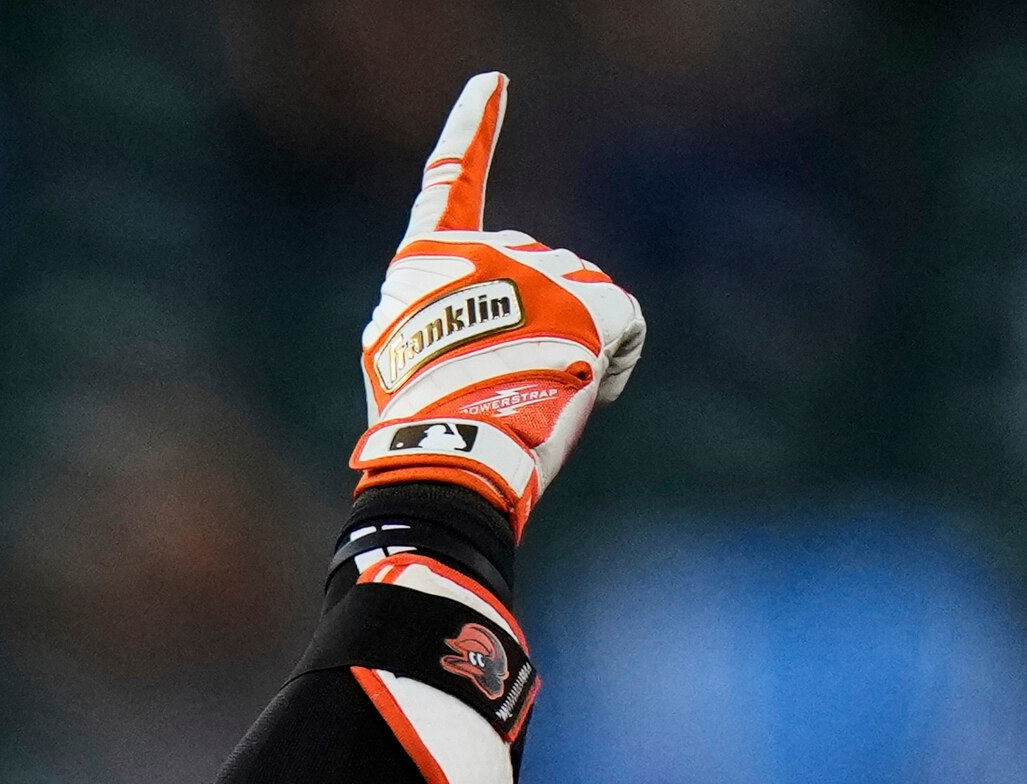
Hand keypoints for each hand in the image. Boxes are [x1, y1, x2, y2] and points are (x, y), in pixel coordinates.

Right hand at [349, 74, 644, 534]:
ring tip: (537, 397)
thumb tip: (509, 325)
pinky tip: (587, 393)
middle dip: (531, 320)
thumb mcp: (401, 360)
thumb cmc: (419, 427)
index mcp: (425, 260)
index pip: (449, 183)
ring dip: (569, 346)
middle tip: (502, 382)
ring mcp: (545, 268)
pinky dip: (613, 366)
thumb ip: (441, 317)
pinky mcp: (595, 300)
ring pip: (579, 301)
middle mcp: (488, 248)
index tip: (494, 82)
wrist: (451, 456)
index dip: (472, 131)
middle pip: (529, 271)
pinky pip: (624, 328)